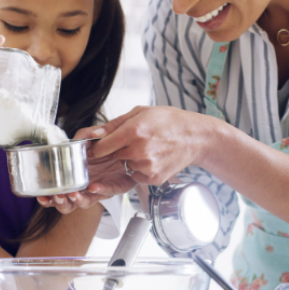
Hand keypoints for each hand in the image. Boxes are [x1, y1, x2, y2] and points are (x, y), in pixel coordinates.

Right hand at [36, 132, 135, 213]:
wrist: (131, 146)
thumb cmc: (108, 144)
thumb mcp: (93, 136)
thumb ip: (83, 136)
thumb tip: (73, 140)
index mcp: (74, 177)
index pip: (57, 193)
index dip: (48, 198)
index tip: (42, 196)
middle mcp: (84, 186)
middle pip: (68, 204)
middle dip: (61, 203)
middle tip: (58, 196)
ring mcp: (99, 188)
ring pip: (86, 202)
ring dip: (78, 199)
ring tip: (73, 194)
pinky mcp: (116, 186)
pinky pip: (108, 191)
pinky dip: (101, 190)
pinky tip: (94, 187)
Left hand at [83, 106, 218, 184]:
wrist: (195, 137)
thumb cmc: (169, 121)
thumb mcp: (141, 112)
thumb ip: (114, 124)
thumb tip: (93, 133)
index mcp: (133, 131)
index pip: (102, 147)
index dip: (100, 146)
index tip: (103, 145)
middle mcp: (139, 150)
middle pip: (113, 157)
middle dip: (119, 150)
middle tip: (135, 141)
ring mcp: (147, 166)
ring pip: (126, 166)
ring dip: (131, 159)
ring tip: (148, 148)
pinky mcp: (153, 178)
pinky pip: (136, 175)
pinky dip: (141, 169)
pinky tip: (153, 157)